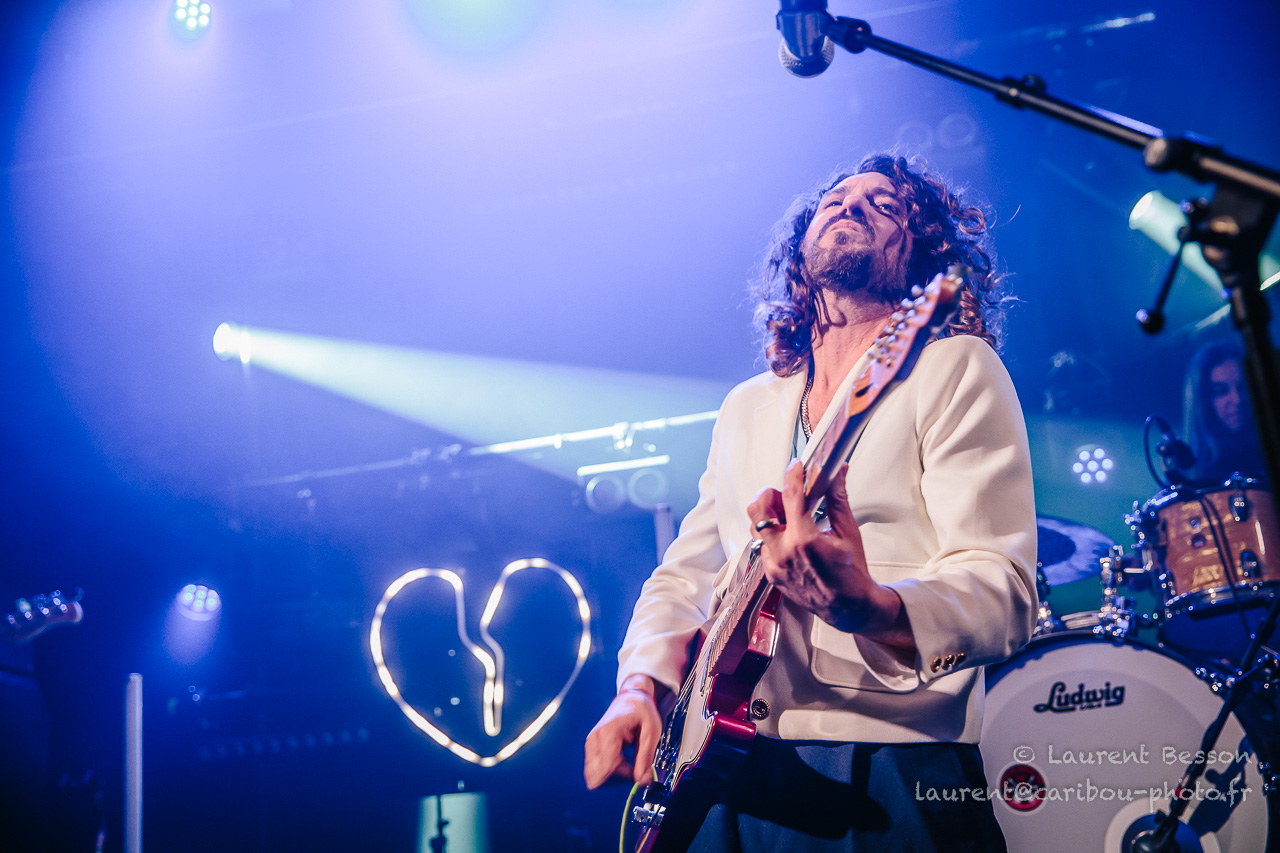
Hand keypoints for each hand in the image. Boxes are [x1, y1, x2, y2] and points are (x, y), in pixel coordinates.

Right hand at [583, 674, 663, 789]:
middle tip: (634, 768)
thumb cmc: (641, 711)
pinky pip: (595, 769)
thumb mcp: (652, 730)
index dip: (625, 776)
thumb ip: (646, 756)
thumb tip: (641, 780)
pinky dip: (609, 771)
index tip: (639, 772)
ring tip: (628, 763)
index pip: (608, 767)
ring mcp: (591, 743)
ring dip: (613, 776)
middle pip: (599, 774)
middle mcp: (595, 738)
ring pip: (595, 775)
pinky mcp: (591, 747)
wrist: (631, 698)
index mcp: (608, 732)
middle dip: (619, 778)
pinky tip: (621, 761)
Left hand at [748, 459, 914, 651]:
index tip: (796, 466)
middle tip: (784, 494)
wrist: (848, 607)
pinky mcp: (771, 574)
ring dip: (768, 516)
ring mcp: (774, 565)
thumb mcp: (848, 532)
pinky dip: (772, 535)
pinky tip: (789, 534)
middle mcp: (784, 553)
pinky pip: (762, 546)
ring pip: (756, 528)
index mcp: (804, 540)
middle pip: (757, 510)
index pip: (790, 496)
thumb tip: (838, 474)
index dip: (792, 475)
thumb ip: (838, 499)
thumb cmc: (851, 572)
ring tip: (788, 515)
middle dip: (768, 494)